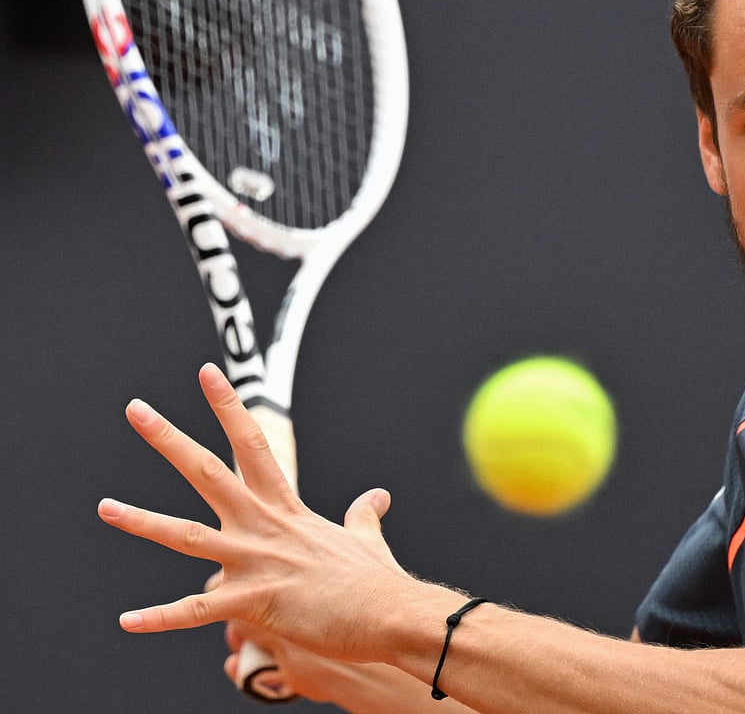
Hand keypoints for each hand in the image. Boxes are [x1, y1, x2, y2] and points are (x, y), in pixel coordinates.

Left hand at [98, 363, 412, 664]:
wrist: (390, 612)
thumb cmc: (377, 580)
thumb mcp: (365, 538)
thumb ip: (361, 515)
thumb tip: (375, 497)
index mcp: (287, 509)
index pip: (253, 445)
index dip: (229, 407)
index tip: (208, 374)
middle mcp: (264, 527)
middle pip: (209, 472)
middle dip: (169, 439)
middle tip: (136, 409)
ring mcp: (256, 563)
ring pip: (186, 536)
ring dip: (142, 522)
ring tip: (104, 507)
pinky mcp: (254, 604)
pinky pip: (197, 611)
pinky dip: (160, 617)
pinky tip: (128, 620)